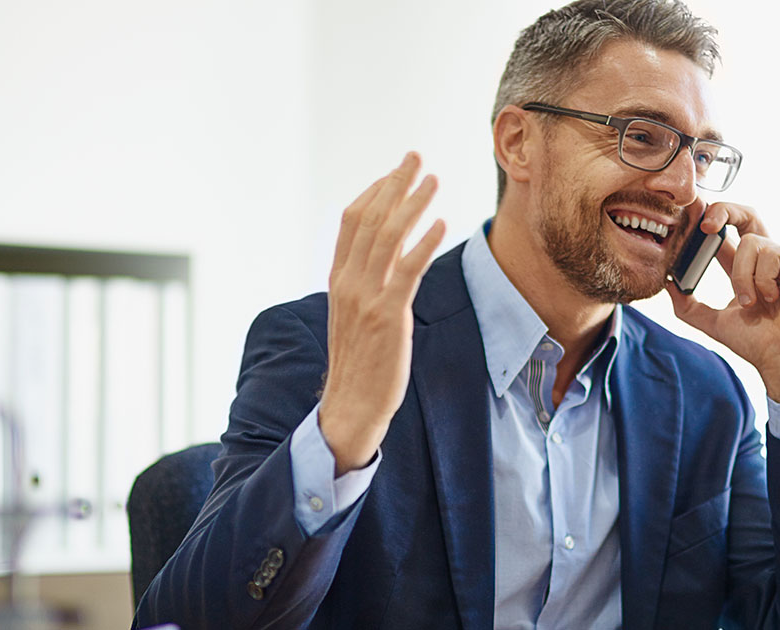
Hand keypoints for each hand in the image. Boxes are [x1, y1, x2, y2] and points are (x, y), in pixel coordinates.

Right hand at [319, 153, 445, 474]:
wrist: (350, 405)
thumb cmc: (359, 364)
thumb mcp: (353, 316)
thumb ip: (363, 285)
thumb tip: (382, 259)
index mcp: (338, 279)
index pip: (351, 221)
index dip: (374, 191)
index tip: (395, 172)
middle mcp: (349, 283)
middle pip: (370, 219)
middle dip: (395, 184)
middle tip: (416, 157)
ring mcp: (366, 298)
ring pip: (388, 237)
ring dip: (412, 204)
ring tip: (433, 179)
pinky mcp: (388, 316)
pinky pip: (407, 270)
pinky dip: (423, 243)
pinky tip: (440, 223)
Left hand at [665, 200, 779, 418]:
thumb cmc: (758, 342)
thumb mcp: (714, 321)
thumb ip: (688, 304)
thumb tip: (667, 282)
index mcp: (746, 267)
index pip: (725, 234)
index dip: (707, 220)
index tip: (688, 214)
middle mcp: (767, 257)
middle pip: (745, 216)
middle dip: (723, 210)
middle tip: (704, 224)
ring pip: (749, 243)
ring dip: (742, 277)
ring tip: (752, 303)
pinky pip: (769, 254)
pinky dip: (762, 280)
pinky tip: (774, 298)